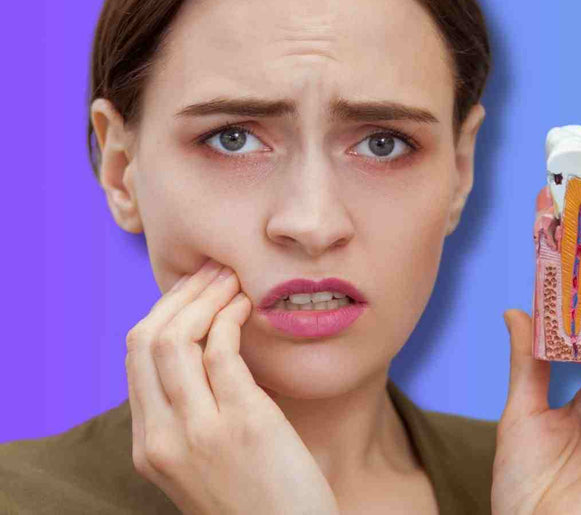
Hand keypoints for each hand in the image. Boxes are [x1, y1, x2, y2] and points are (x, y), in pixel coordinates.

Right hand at [125, 259, 339, 514]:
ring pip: (177, 339)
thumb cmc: (261, 503)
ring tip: (233, 278)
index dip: (162, 314)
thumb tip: (207, 355)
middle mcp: (164, 439)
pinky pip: (221, 352)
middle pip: (145, 341)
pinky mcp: (243, 424)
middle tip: (212, 271)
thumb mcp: (208, 465)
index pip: (135, 360)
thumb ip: (195, 420)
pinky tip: (248, 307)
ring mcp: (200, 431)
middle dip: (179, 296)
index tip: (191, 290)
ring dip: (207, 297)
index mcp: (150, 448)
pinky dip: (231, 318)